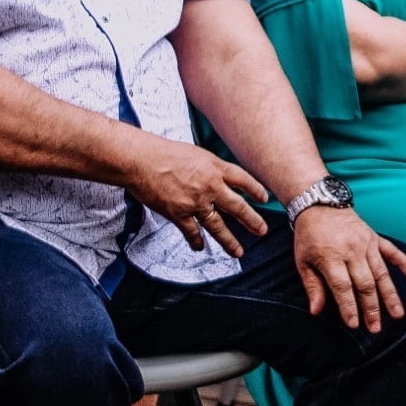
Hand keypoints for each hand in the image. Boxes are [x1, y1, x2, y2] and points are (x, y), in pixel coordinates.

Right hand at [122, 133, 268, 256]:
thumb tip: (219, 177)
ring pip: (218, 226)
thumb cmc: (164, 153)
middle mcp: (210, 186)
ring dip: (229, 241)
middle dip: (252, 220)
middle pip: (237, 207)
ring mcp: (196, 202)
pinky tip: (200, 248)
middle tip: (262, 230)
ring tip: (238, 252)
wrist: (142, 161)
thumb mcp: (196, 153)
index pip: (243, 180)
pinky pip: (192, 232)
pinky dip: (196, 241)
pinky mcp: (179, 214)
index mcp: (215, 168)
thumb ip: (210, 167)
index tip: (264, 198)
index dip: (255, 190)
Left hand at [289, 204, 405, 331]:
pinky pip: (392, 251)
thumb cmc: (309, 236)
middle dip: (371, 308)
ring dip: (390, 295)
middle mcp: (351, 251)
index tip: (354, 325)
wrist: (319, 204)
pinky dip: (405, 263)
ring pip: (381, 273)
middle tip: (375, 328)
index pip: (343, 287)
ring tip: (398, 314)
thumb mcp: (303, 261)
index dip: (349, 307)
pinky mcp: (375, 238)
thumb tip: (315, 311)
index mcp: (331, 257)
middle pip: (365, 283)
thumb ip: (312, 286)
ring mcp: (366, 244)